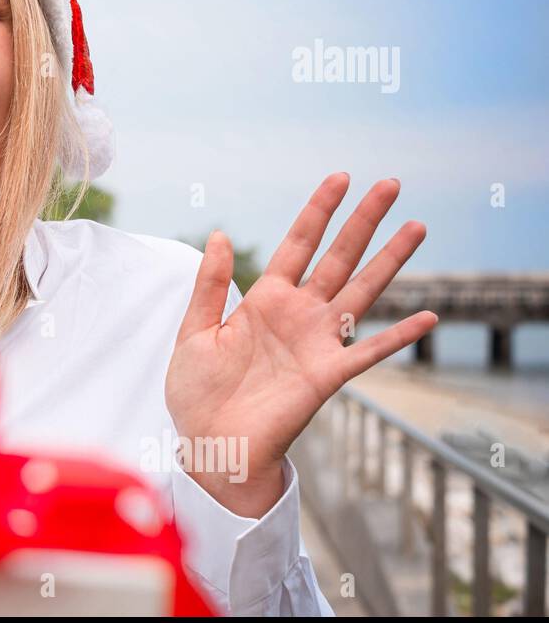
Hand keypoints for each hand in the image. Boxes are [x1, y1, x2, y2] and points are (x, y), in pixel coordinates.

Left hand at [165, 174, 436, 516]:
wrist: (209, 445)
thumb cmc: (198, 393)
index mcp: (264, 300)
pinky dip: (399, 336)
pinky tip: (428, 316)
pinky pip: (368, 351)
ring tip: (417, 226)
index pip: (299, 244)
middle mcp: (298, 315)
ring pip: (361, 291)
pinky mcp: (326, 375)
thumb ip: (210, 285)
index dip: (319, 211)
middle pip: (338, 256)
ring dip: (390, 260)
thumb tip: (218, 234)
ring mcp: (316, 343)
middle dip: (364, 220)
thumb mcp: (195, 331)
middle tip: (391, 183)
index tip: (340, 177)